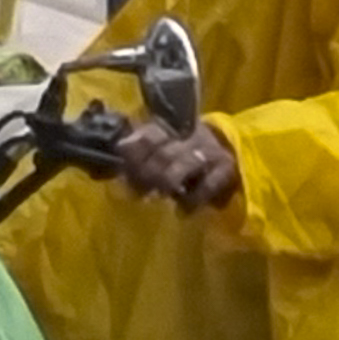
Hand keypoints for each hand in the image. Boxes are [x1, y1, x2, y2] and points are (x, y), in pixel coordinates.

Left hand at [113, 119, 242, 213]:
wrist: (230, 152)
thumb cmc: (185, 154)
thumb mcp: (164, 149)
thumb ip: (139, 155)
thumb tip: (108, 167)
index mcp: (170, 127)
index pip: (149, 134)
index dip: (133, 151)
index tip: (121, 169)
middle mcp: (190, 135)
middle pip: (164, 151)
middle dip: (147, 173)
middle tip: (137, 191)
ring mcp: (209, 151)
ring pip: (185, 163)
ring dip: (167, 181)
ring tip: (158, 197)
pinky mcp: (226, 169)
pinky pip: (208, 184)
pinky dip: (193, 200)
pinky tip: (182, 211)